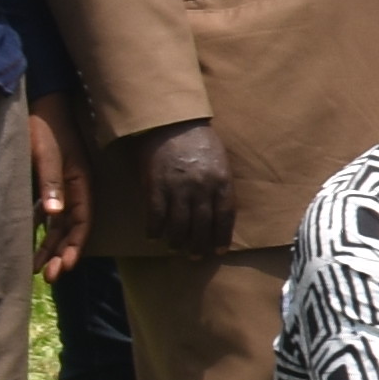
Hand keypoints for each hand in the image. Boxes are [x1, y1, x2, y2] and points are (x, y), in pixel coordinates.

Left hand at [26, 106, 88, 279]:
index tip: (65, 266)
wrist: (37, 104)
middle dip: (61, 253)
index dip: (75, 245)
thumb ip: (52, 184)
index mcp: (80, 183)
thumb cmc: (43, 127)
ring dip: (49, 246)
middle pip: (71, 228)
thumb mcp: (47, 155)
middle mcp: (73, 189)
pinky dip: (39, 230)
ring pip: (58, 224)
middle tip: (49, 277)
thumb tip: (56, 216)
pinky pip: (45, 214)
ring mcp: (60, 187)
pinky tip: (28, 242)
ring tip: (37, 268)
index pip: (82, 221)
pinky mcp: (46, 184)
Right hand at [136, 118, 238, 258]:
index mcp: (222, 181)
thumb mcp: (220, 160)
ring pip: (179, 225)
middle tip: (195, 256)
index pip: (224, 217)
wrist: (171, 122)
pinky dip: (154, 229)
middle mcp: (202, 188)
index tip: (218, 251)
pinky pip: (155, 215)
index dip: (221, 236)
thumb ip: (220, 184)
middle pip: (202, 225)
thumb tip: (218, 210)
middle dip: (199, 245)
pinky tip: (154, 237)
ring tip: (175, 249)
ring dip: (177, 241)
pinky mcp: (156, 186)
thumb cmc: (199, 140)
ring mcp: (178, 188)